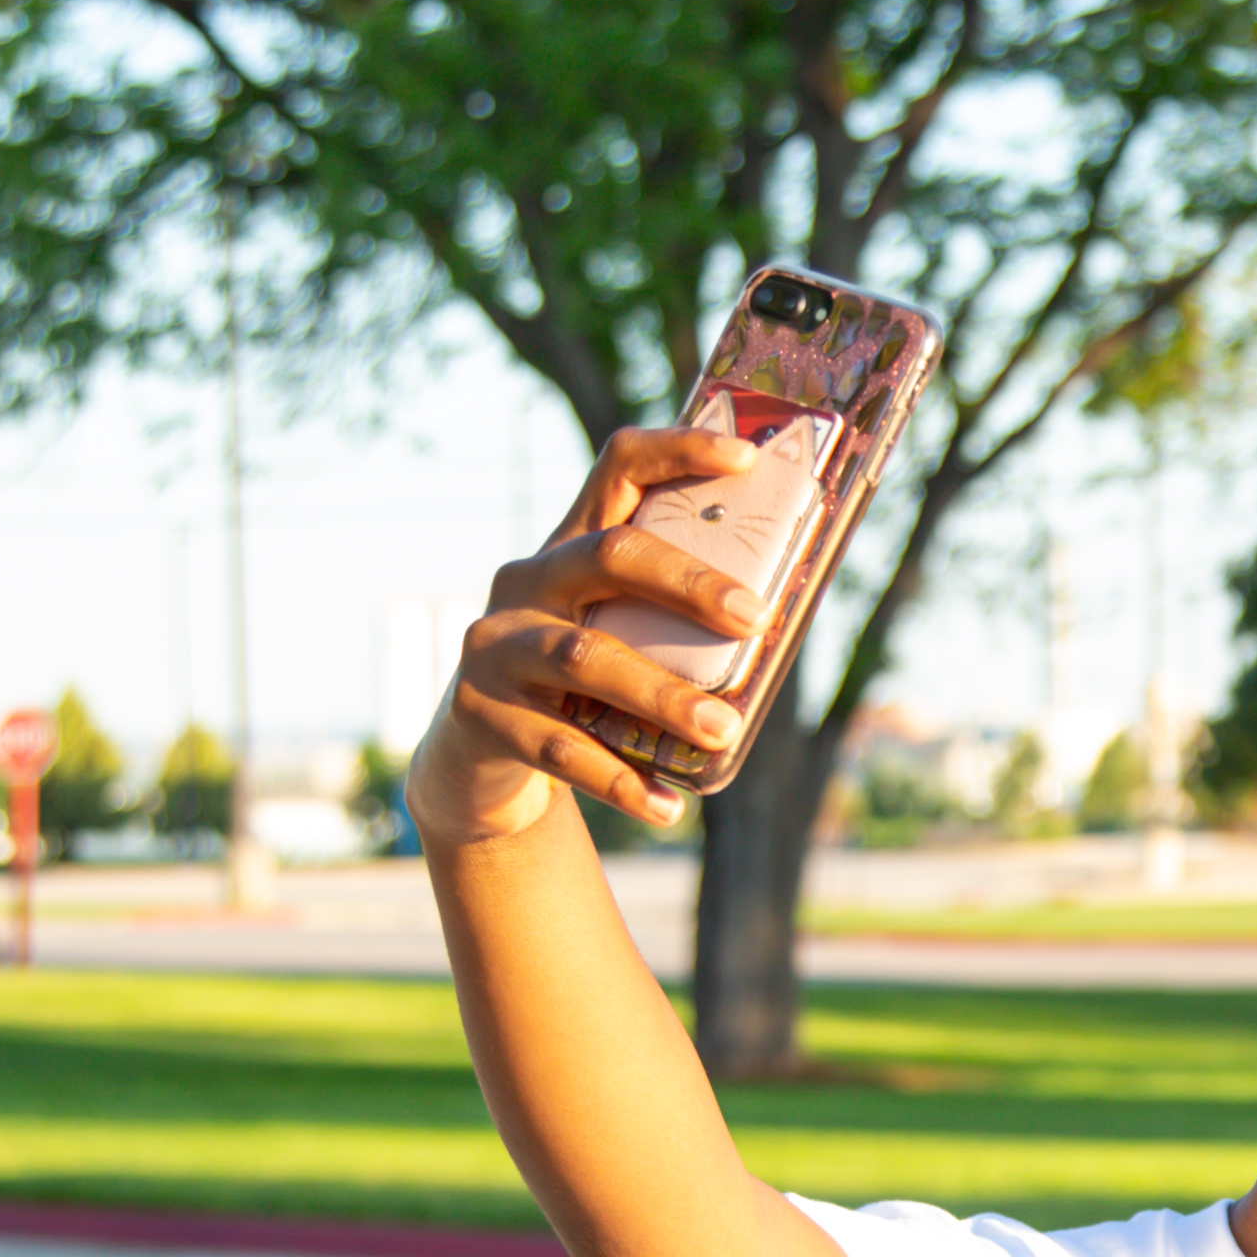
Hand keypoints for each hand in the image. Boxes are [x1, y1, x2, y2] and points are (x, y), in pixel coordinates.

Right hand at [408, 424, 768, 847]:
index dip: (680, 451)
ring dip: (663, 695)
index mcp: (570, 547)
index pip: (619, 467)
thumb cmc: (575, 691)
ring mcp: (495, 648)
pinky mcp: (479, 715)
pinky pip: (560, 748)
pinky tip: (667, 806)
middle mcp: (525, 583)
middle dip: (689, 584)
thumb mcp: (614, 638)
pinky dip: (620, 780)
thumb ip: (667, 622)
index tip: (747, 460)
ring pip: (587, 659)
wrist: (476, 764)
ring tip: (724, 729)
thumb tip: (780, 630)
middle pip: (609, 557)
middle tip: (756, 620)